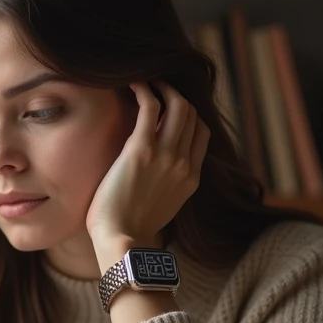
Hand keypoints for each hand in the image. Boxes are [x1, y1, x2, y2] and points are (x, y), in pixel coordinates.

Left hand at [85, 81, 209, 257]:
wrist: (122, 241)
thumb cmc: (131, 229)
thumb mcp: (162, 206)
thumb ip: (168, 183)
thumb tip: (156, 170)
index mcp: (192, 177)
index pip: (201, 132)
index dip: (189, 115)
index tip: (171, 107)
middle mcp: (184, 163)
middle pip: (192, 115)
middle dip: (177, 96)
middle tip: (158, 87)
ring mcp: (166, 155)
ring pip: (178, 105)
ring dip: (164, 88)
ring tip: (148, 82)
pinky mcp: (141, 149)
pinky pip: (150, 106)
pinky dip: (145, 90)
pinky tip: (134, 84)